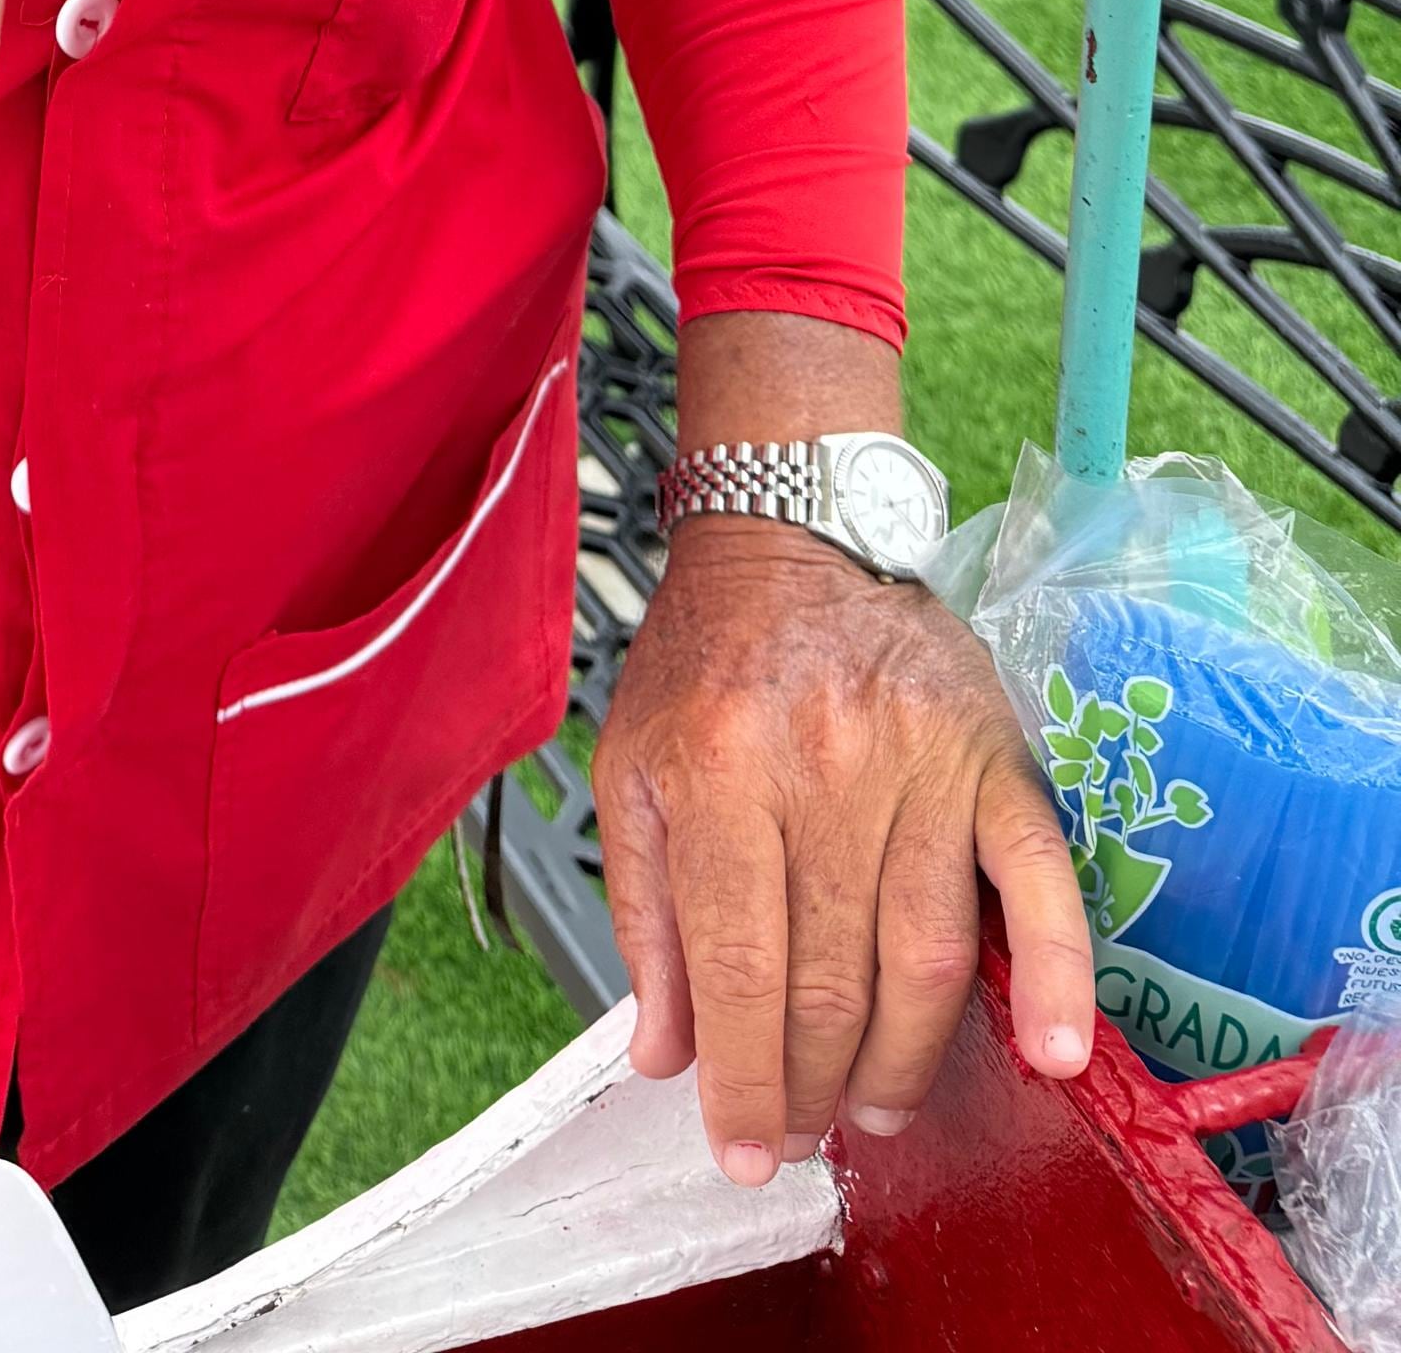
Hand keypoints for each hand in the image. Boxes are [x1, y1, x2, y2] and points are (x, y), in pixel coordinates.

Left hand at [595, 522, 1093, 1180]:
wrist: (790, 537)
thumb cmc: (706, 660)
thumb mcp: (634, 769)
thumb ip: (646, 915)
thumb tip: (666, 1058)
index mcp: (719, 772)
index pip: (736, 966)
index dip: (742, 1078)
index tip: (743, 1149)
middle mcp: (821, 769)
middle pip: (830, 978)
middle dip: (814, 1083)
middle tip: (805, 1132)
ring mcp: (919, 765)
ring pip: (921, 956)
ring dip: (902, 1061)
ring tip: (874, 1110)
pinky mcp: (996, 759)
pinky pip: (1037, 881)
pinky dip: (1051, 972)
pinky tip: (1053, 1051)